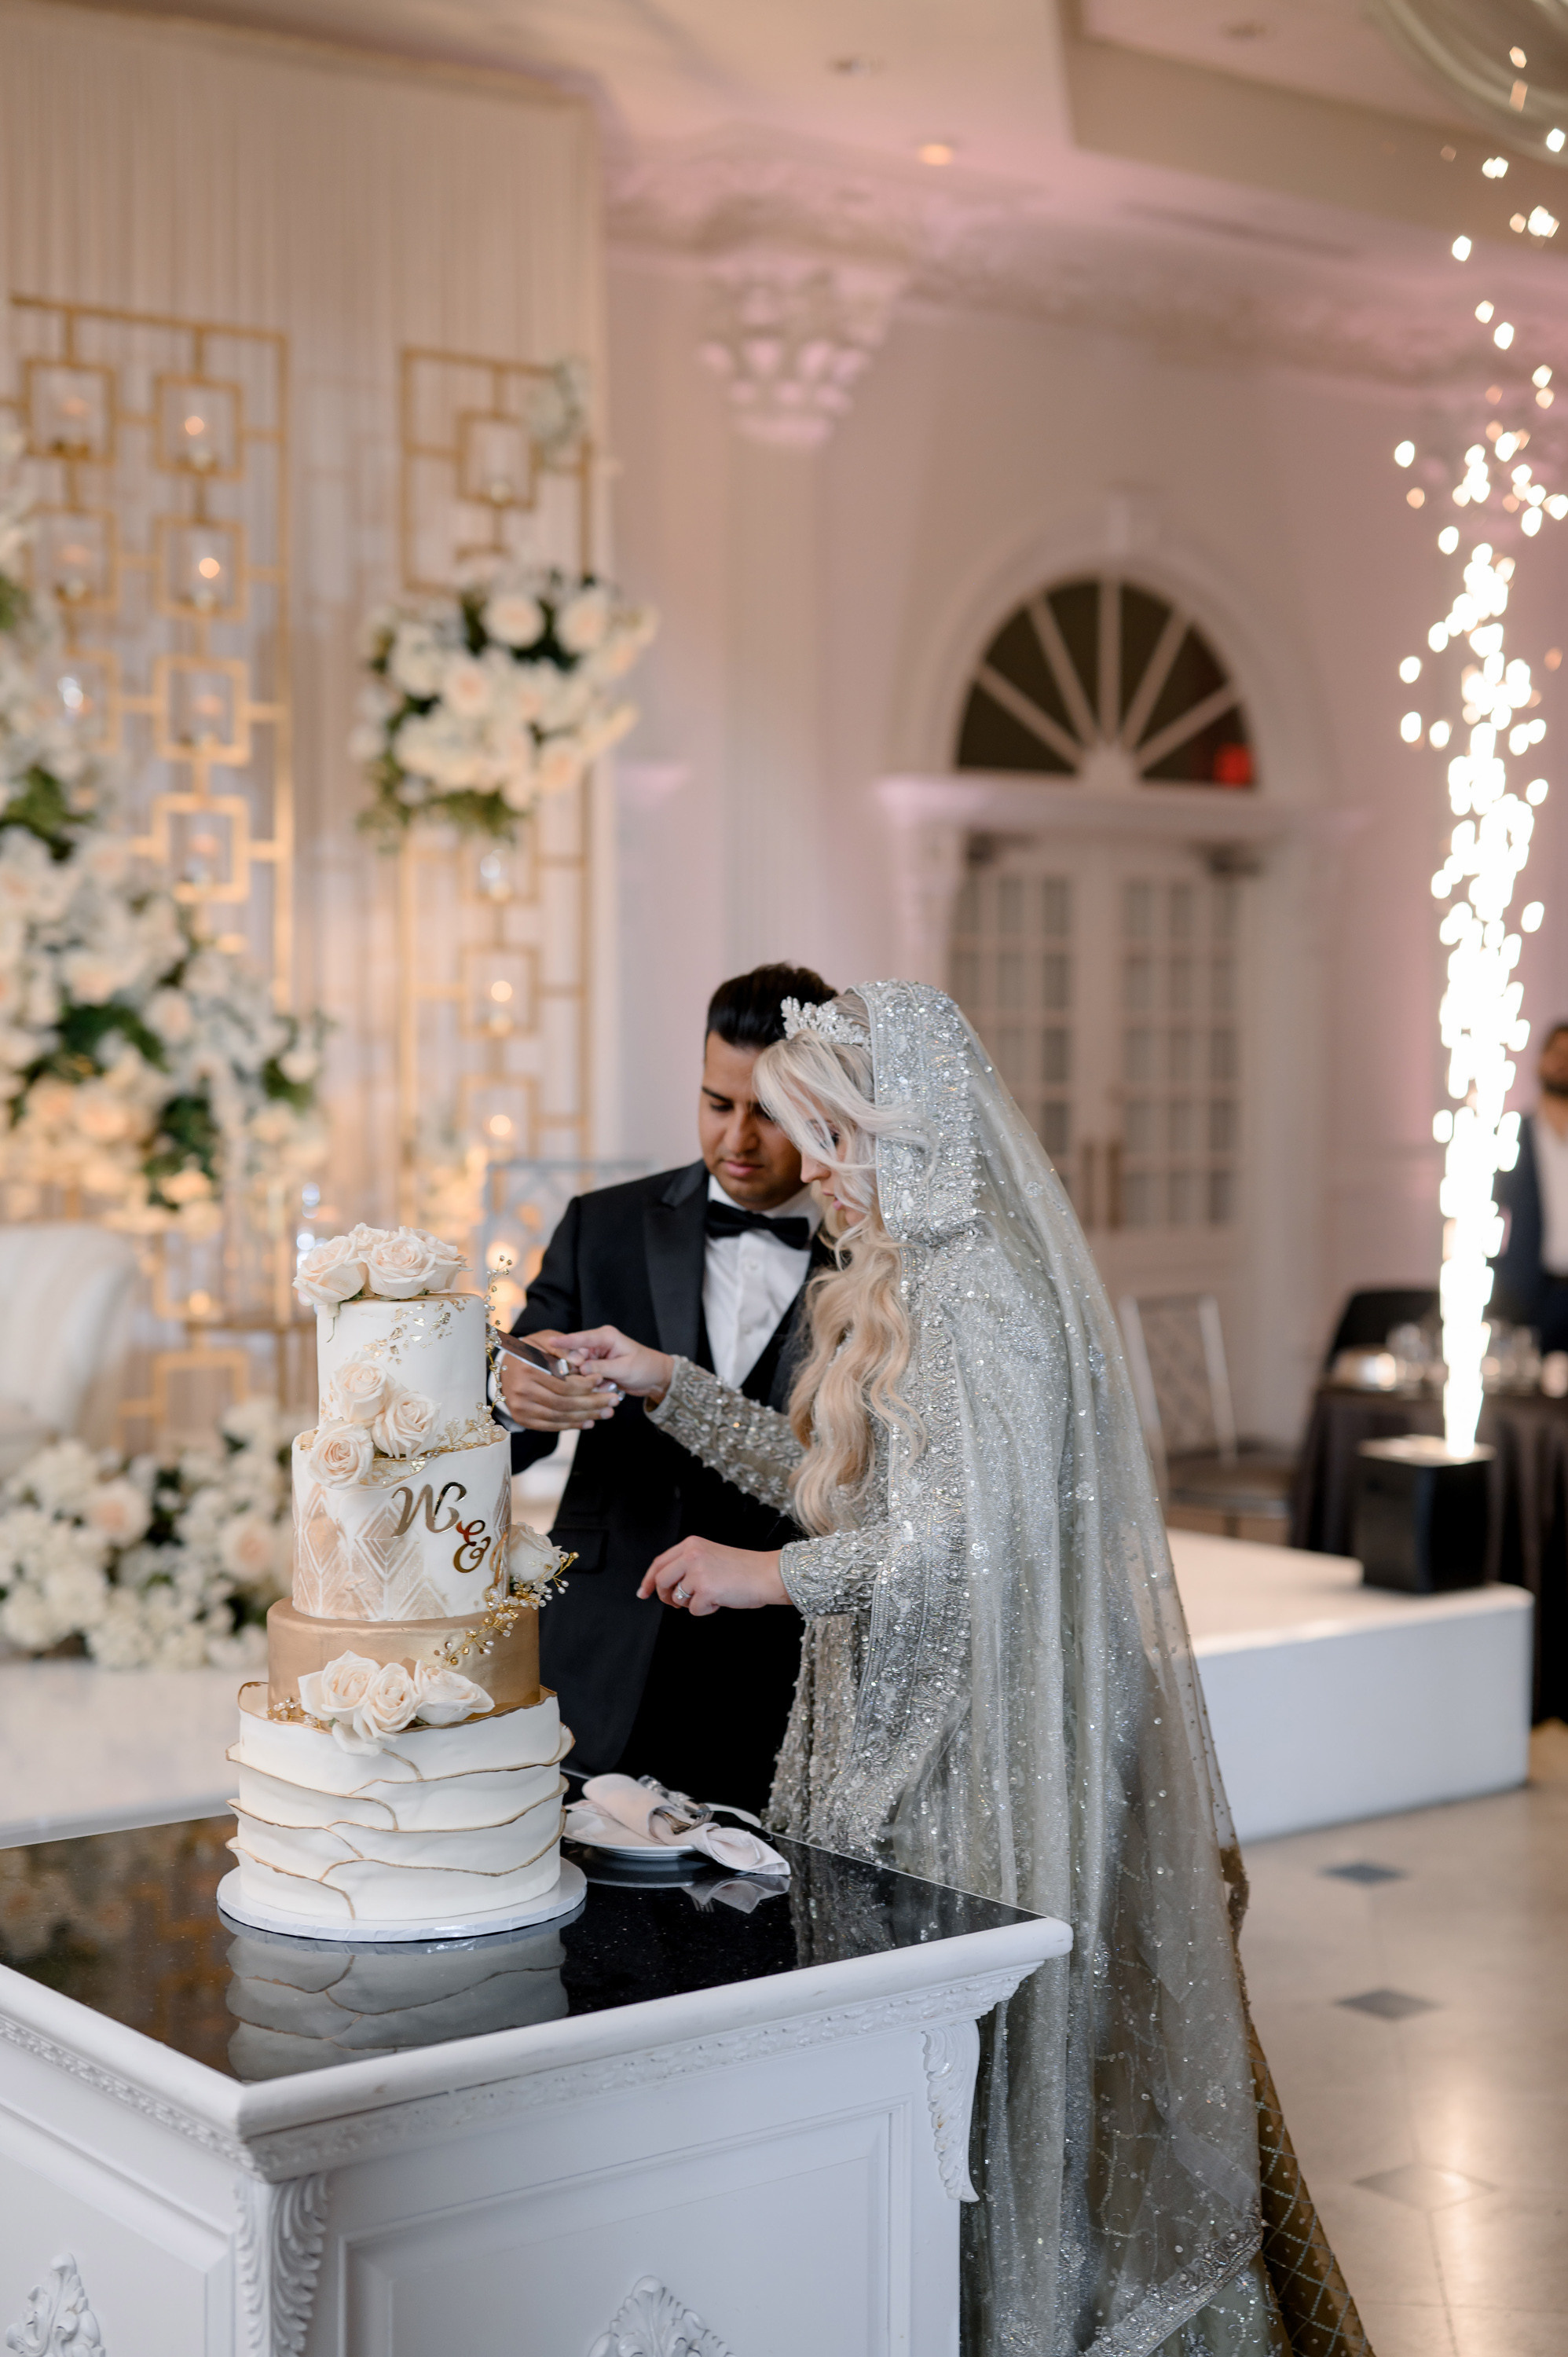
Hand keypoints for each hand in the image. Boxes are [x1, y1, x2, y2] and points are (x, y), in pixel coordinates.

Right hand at [497, 1330, 620, 1431]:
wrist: (506, 1366)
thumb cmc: (532, 1349)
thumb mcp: (547, 1339)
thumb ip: (565, 1348)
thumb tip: (582, 1361)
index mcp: (528, 1368)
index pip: (564, 1383)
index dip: (586, 1384)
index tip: (602, 1380)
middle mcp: (522, 1389)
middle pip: (564, 1403)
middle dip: (592, 1403)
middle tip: (613, 1401)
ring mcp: (520, 1407)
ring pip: (560, 1416)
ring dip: (586, 1416)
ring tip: (606, 1413)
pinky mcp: (522, 1418)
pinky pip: (550, 1425)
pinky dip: (571, 1425)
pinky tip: (588, 1422)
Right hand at [554, 1325, 674, 1402]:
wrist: (656, 1378)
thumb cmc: (645, 1368)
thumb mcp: (624, 1368)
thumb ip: (602, 1367)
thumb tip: (580, 1368)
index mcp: (606, 1337)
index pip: (581, 1338)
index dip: (565, 1341)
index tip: (551, 1342)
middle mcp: (598, 1345)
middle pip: (576, 1357)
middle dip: (580, 1372)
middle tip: (597, 1382)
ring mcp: (597, 1358)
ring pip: (580, 1371)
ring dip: (590, 1382)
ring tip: (610, 1386)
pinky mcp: (597, 1369)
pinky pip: (587, 1378)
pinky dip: (594, 1387)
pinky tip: (609, 1389)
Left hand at [638, 1537, 787, 1616]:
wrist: (767, 1574)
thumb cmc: (744, 1569)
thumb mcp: (710, 1556)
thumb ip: (687, 1564)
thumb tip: (664, 1586)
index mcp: (691, 1544)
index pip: (660, 1562)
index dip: (649, 1579)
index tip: (643, 1592)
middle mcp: (691, 1555)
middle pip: (662, 1580)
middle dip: (665, 1596)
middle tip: (676, 1603)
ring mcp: (698, 1573)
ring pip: (677, 1597)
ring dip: (692, 1603)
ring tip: (713, 1594)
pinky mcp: (706, 1590)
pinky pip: (694, 1610)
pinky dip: (706, 1610)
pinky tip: (721, 1599)